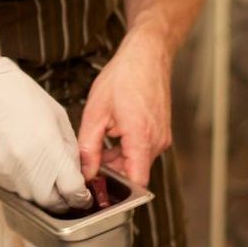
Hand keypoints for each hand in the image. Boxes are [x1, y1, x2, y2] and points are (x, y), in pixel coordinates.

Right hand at [0, 57, 91, 211]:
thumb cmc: (22, 97)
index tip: (82, 196)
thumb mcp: (59, 119)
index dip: (81, 196)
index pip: (72, 190)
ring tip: (42, 174)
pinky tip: (22, 165)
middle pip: (51, 202)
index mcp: (49, 148)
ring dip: (41, 193)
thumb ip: (70, 151)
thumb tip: (76, 174)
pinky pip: (12, 188)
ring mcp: (6, 170)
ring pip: (30, 198)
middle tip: (65, 192)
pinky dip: (21, 183)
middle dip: (62, 200)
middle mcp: (26, 164)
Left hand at [77, 34, 171, 186]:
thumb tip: (86, 171)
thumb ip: (89, 147)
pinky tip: (110, 135)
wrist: (147, 55)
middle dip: (111, 173)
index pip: (136, 181)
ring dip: (116, 160)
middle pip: (134, 173)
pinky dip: (125, 149)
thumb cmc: (124, 77)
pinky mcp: (160, 132)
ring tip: (97, 143)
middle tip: (88, 165)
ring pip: (136, 161)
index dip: (118, 191)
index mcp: (142, 138)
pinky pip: (141, 150)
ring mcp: (161, 137)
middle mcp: (157, 141)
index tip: (99, 191)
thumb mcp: (95, 112)